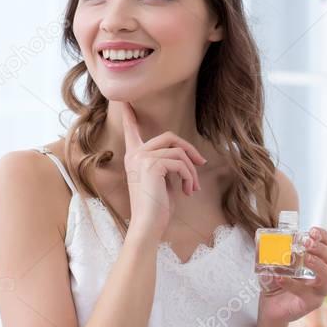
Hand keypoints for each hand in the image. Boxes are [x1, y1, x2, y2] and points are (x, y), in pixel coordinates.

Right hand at [120, 101, 206, 236]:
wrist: (148, 225)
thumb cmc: (156, 208)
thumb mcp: (162, 181)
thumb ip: (167, 164)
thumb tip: (186, 156)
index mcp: (134, 157)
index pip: (131, 130)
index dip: (129, 115)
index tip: (125, 101)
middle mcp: (135, 154)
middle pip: (169, 136)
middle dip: (189, 149)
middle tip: (201, 163)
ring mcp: (142, 158)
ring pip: (178, 151)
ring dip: (191, 170)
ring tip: (192, 188)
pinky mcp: (152, 164)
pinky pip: (180, 162)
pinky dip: (189, 176)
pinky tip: (188, 191)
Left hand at [258, 226, 326, 323]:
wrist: (270, 305)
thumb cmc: (277, 279)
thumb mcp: (275, 261)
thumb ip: (274, 250)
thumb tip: (264, 238)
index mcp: (319, 260)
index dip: (323, 236)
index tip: (311, 230)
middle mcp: (325, 274)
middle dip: (320, 248)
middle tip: (306, 242)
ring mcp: (320, 290)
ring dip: (317, 264)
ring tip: (304, 258)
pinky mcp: (311, 303)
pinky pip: (306, 293)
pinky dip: (293, 284)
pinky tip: (281, 278)